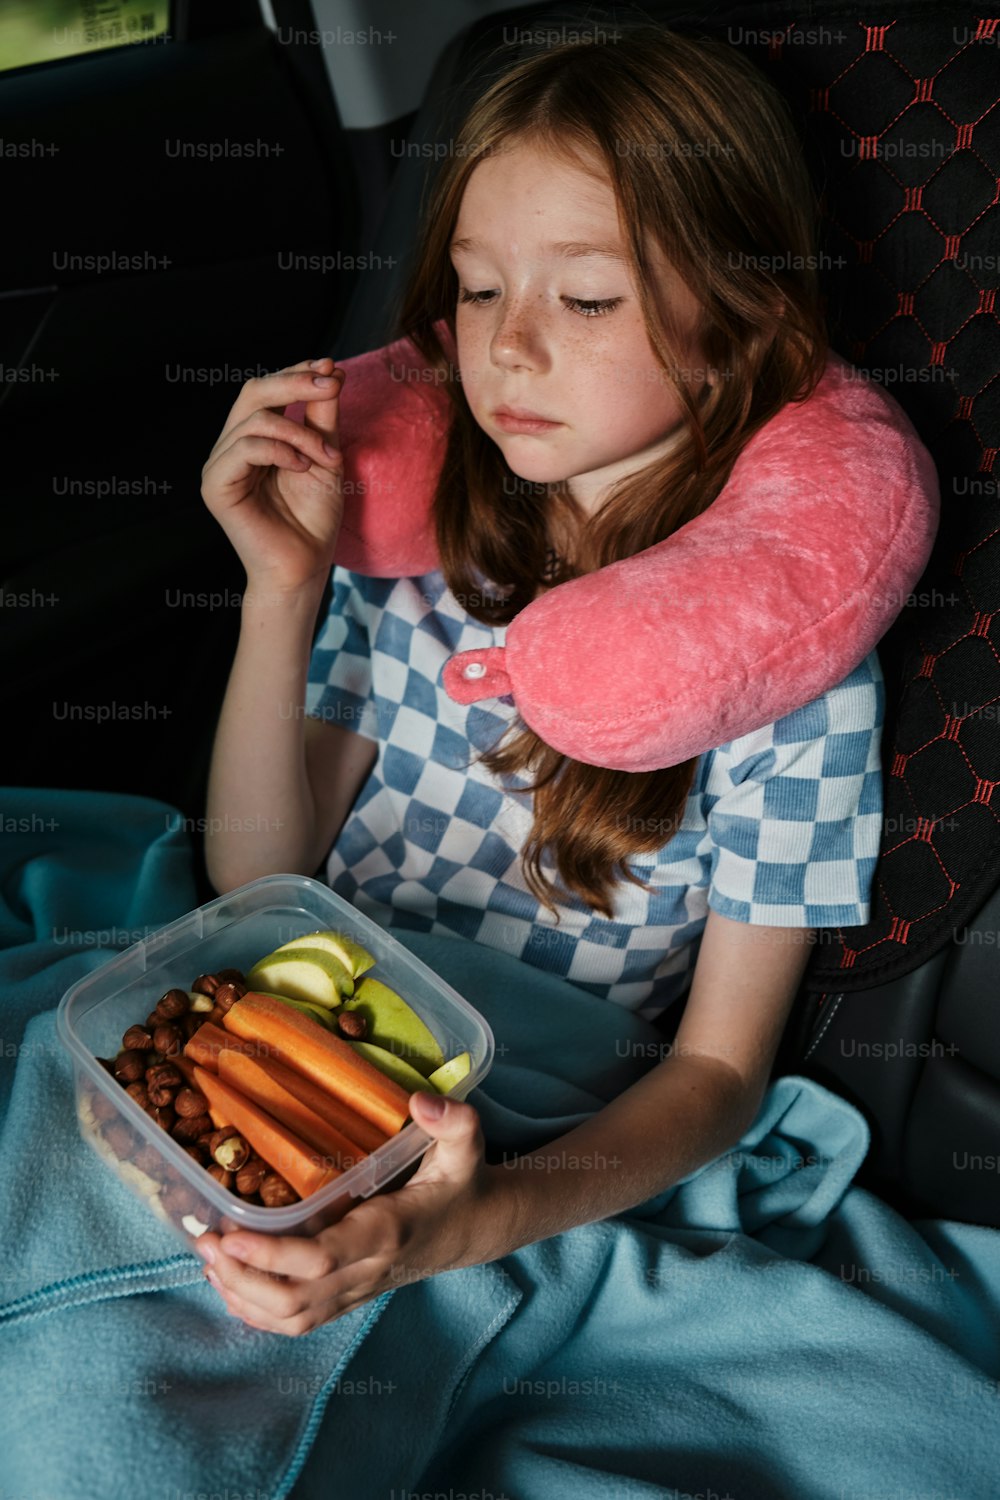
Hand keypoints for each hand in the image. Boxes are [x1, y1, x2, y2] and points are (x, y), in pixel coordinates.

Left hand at [195, 1091, 516, 1336]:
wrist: (476, 1230)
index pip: (324, 1258)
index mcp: (388, 1233)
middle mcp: (368, 1271)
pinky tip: (232, 1285)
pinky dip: (258, 1313)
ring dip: (243, 1297)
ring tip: (208, 1259)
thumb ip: (453, 1121)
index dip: (273, 1255)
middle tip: (205, 1240)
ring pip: (292, 1317)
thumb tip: (421, 1101)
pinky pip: (299, 1322)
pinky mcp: (349, 1298)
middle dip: (242, 1278)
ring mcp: (357, 1291)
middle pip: (296, 1298)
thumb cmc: (462, 1183)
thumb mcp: (466, 1146)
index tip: (231, 1235)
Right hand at [200, 355, 345, 593]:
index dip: (296, 373)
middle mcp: (231, 447)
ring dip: (300, 431)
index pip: (265, 390)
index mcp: (253, 438)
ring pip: (255, 419)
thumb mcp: (325, 455)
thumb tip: (328, 368)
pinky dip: (280, 450)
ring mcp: (220, 465)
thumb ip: (322, 414)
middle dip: (295, 382)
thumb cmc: (314, 519)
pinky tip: (302, 466)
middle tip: (332, 385)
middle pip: (253, 391)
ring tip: (326, 457)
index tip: (332, 369)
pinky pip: (246, 447)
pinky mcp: (216, 486)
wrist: (305, 567)